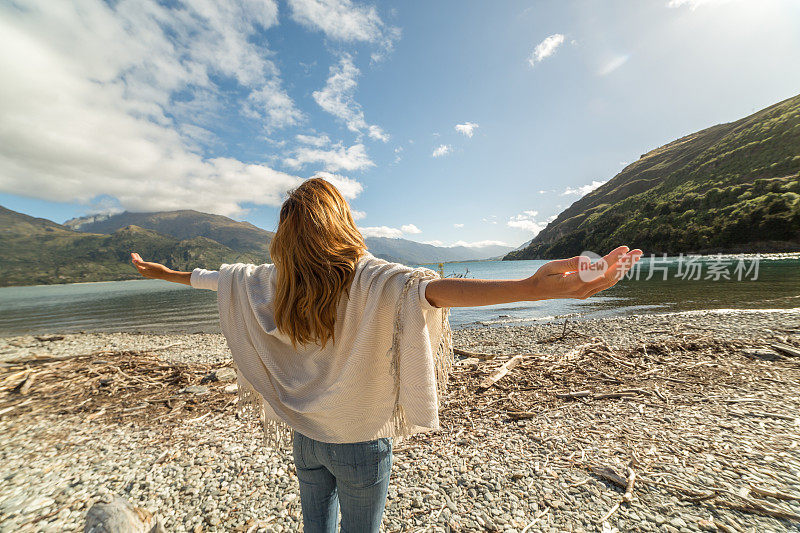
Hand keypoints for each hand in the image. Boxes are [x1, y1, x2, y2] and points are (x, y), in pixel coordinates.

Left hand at [131, 252, 170, 279]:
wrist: (166, 274)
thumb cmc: (158, 269)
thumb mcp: (149, 265)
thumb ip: (141, 263)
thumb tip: (133, 261)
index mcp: (142, 271)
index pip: (136, 264)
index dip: (134, 258)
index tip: (132, 253)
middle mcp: (143, 273)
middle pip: (138, 265)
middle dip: (136, 259)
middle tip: (134, 253)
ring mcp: (147, 274)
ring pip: (141, 266)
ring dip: (140, 261)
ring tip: (138, 256)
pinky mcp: (150, 274)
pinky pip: (144, 268)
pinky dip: (143, 264)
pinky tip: (144, 262)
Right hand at [528, 246, 642, 299]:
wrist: (537, 291)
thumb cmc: (543, 275)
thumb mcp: (552, 266)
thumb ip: (570, 263)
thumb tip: (587, 260)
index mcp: (574, 283)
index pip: (598, 270)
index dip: (613, 259)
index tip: (624, 248)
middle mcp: (583, 291)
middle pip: (610, 277)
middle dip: (625, 264)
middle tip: (639, 252)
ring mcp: (586, 293)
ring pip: (610, 281)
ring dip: (624, 269)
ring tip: (635, 256)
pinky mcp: (587, 293)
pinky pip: (605, 283)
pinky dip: (616, 274)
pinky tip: (623, 265)